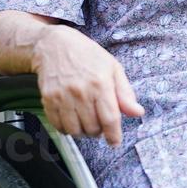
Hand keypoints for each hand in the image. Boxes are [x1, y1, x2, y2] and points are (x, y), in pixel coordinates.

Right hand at [30, 25, 144, 145]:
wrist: (54, 45)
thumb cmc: (87, 56)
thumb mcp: (113, 68)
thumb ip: (125, 93)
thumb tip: (138, 113)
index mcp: (101, 84)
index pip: (110, 118)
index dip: (114, 135)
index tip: (114, 142)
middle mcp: (81, 92)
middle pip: (92, 127)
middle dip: (98, 132)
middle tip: (99, 124)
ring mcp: (63, 96)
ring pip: (75, 130)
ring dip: (83, 132)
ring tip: (86, 123)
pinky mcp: (48, 99)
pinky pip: (58, 125)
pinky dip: (66, 128)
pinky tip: (72, 120)